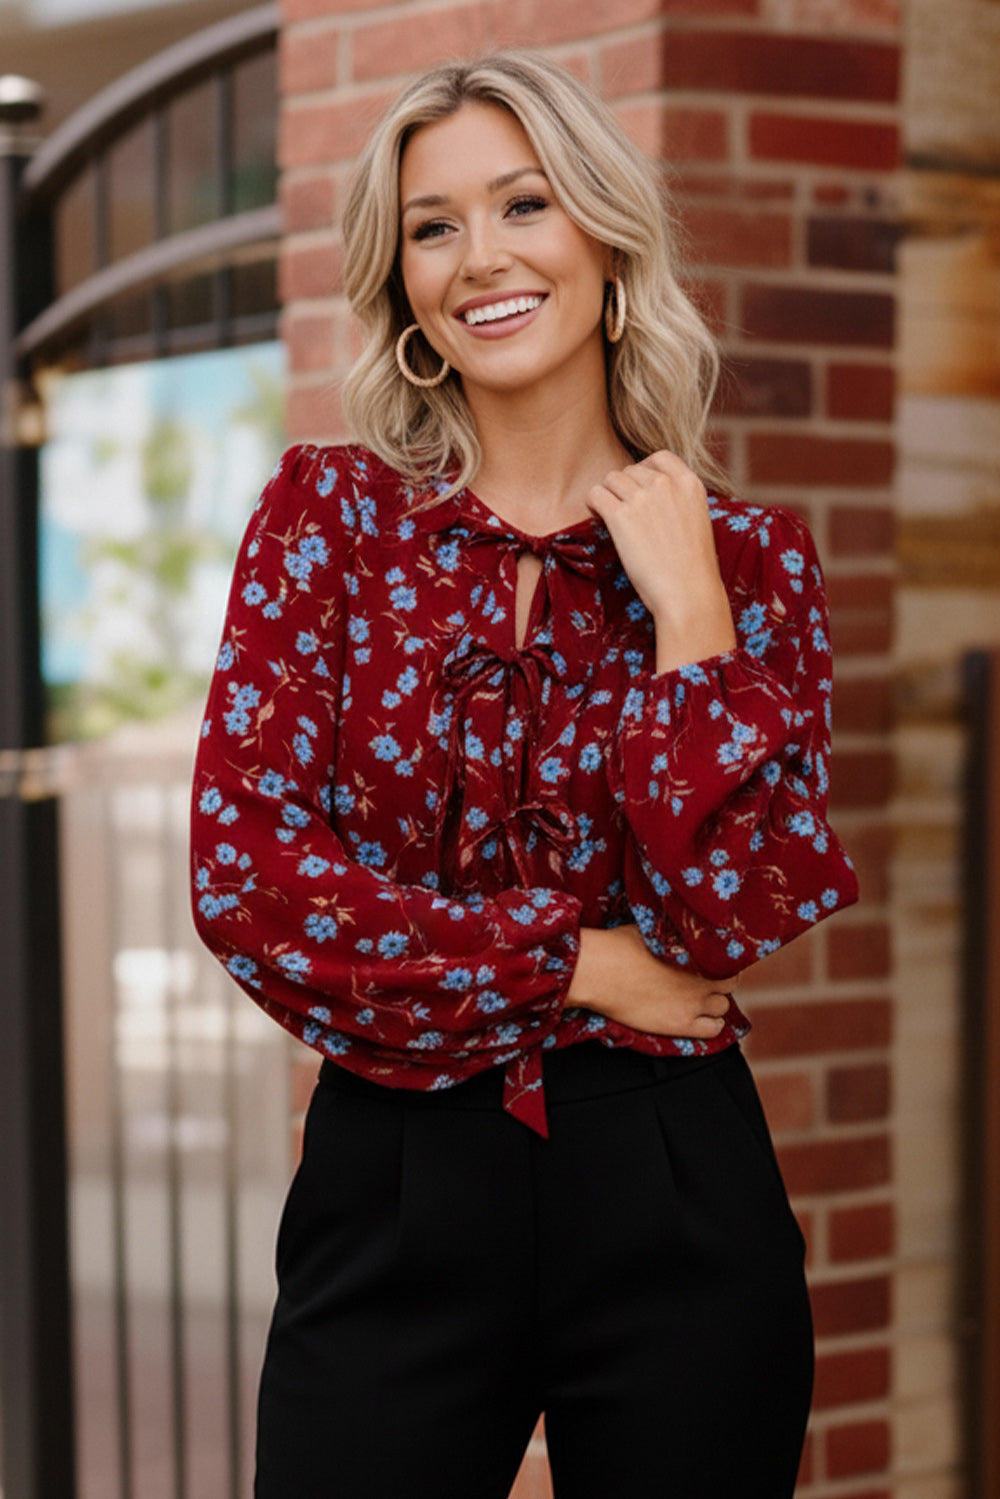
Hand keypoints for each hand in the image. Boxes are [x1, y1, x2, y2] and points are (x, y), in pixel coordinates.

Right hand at [568, 925, 734, 1038]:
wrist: (600, 973)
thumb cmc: (619, 946)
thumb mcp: (652, 930)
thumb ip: (673, 934)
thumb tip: (678, 929)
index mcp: (696, 954)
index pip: (728, 961)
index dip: (721, 963)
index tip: (711, 963)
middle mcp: (701, 979)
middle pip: (729, 985)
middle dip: (719, 983)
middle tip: (704, 982)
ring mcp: (692, 1004)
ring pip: (723, 1008)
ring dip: (715, 1004)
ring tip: (700, 1001)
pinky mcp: (679, 1025)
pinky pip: (712, 1030)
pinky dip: (711, 1025)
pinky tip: (700, 1019)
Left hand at [586, 450, 735, 672]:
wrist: (689, 593)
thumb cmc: (692, 568)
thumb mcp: (697, 522)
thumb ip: (678, 502)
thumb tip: (649, 497)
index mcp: (690, 484)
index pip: (660, 457)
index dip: (644, 470)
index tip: (639, 490)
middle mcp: (666, 484)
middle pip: (631, 469)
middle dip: (624, 488)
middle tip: (624, 513)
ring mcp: (643, 498)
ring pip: (611, 478)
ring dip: (608, 496)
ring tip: (611, 518)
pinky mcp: (621, 516)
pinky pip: (595, 494)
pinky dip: (593, 504)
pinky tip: (599, 519)